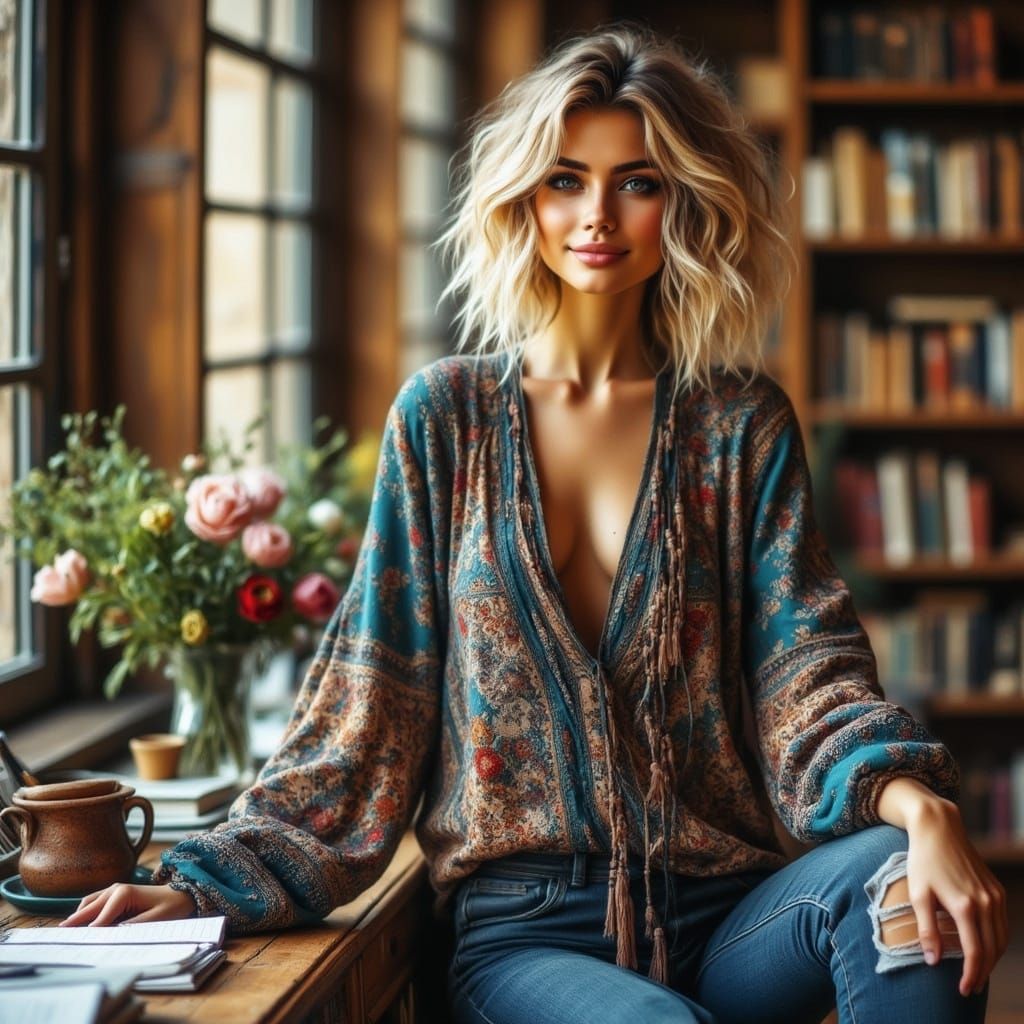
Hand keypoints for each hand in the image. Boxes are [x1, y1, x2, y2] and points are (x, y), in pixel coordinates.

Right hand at [60, 883, 196, 926]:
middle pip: (88, 910)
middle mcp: (114, 889)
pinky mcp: (113, 894)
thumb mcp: (153, 921)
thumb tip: (110, 936)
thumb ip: (131, 928)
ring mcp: (112, 890)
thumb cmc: (169, 907)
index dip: (87, 934)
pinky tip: (79, 928)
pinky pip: (94, 905)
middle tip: (56, 939)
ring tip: (63, 935)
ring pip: (87, 905)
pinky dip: (85, 914)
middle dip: (74, 924)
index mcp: (123, 894)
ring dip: (77, 918)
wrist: (181, 894)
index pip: (99, 919)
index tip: (74, 946)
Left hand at [881, 781, 1008, 998]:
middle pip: (992, 949)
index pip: (975, 952)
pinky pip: (1002, 924)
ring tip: (978, 972)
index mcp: (965, 906)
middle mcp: (986, 903)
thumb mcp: (918, 894)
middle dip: (983, 972)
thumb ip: (927, 929)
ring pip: (1001, 938)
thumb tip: (933, 961)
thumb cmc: (923, 860)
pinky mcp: (996, 890)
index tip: (963, 990)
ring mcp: (995, 896)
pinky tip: (985, 947)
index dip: (971, 974)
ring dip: (992, 959)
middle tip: (971, 987)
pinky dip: (997, 941)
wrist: (938, 828)